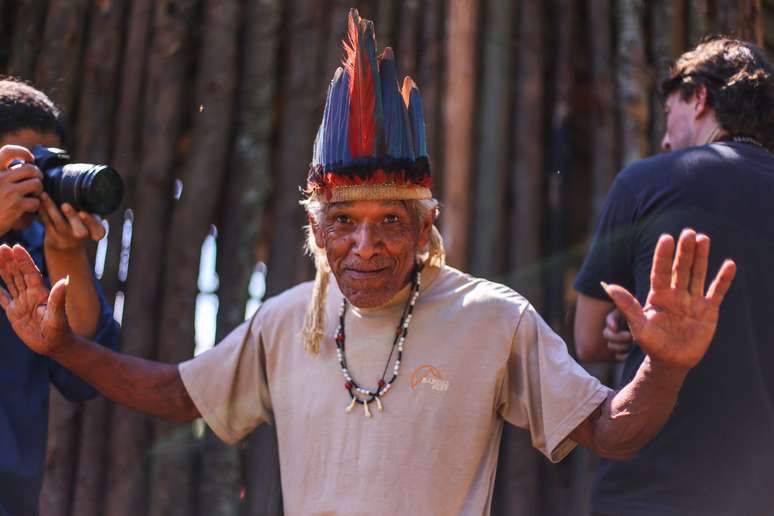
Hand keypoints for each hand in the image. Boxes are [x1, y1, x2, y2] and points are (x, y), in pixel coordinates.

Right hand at [0, 145, 42, 234]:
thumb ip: (2, 174)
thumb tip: (23, 164)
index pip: (8, 152)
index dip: (23, 152)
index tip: (30, 159)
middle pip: (30, 169)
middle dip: (38, 175)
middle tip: (36, 181)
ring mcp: (8, 192)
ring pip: (36, 184)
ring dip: (39, 191)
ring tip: (33, 196)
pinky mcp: (16, 206)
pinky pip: (36, 201)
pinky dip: (36, 206)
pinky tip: (29, 209)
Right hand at [0, 244, 72, 355]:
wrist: (55, 346)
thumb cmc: (59, 331)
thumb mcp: (58, 316)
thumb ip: (58, 299)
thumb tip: (65, 280)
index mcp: (40, 293)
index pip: (30, 272)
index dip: (24, 260)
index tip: (16, 247)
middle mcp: (30, 295)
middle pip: (18, 274)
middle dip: (10, 261)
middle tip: (2, 247)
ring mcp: (22, 303)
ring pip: (10, 282)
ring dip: (3, 270)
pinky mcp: (15, 313)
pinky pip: (4, 299)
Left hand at [39, 192, 105, 251]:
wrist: (65, 247)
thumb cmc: (81, 226)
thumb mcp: (91, 221)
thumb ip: (93, 210)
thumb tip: (88, 184)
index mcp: (94, 231)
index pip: (98, 229)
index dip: (90, 221)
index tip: (82, 213)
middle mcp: (81, 235)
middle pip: (78, 228)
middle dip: (71, 216)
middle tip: (65, 205)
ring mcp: (66, 236)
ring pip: (58, 221)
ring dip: (50, 207)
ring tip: (44, 195)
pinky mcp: (52, 236)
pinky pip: (47, 222)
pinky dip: (42, 210)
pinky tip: (39, 200)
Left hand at [602, 229, 735, 370]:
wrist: (671, 362)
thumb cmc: (651, 344)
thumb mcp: (638, 326)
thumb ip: (627, 306)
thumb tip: (609, 286)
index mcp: (658, 295)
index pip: (660, 271)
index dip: (663, 256)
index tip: (666, 238)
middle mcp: (675, 294)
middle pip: (680, 268)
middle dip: (684, 251)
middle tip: (688, 232)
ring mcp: (692, 301)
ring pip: (697, 274)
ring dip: (701, 257)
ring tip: (703, 238)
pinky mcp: (708, 310)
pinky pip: (717, 292)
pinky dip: (723, 279)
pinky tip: (729, 264)